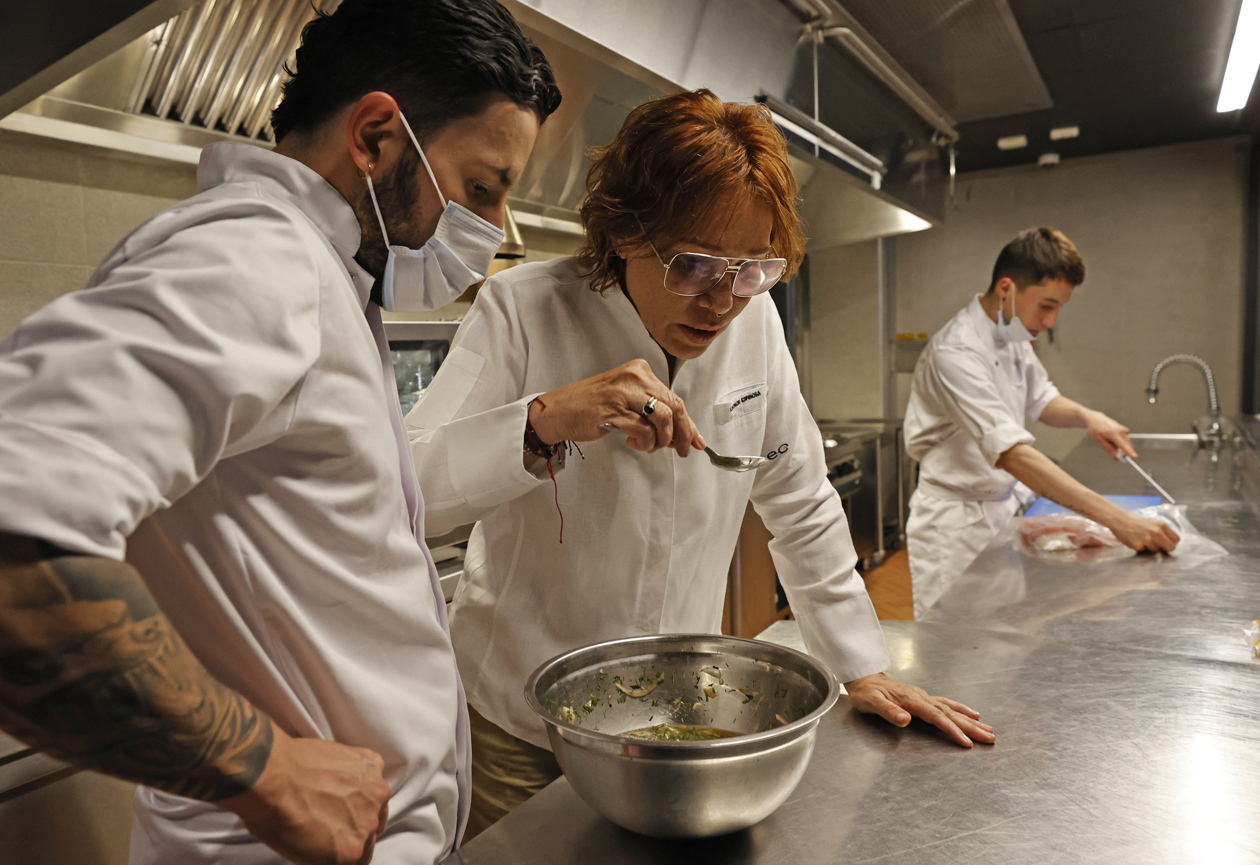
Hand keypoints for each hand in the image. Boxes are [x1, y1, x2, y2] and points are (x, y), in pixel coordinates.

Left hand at [220, 723, 390, 864]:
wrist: (268, 773)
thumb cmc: (273, 815)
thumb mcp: (302, 854)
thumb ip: (329, 856)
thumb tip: (334, 850)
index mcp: (351, 853)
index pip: (361, 858)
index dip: (348, 847)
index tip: (338, 838)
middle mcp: (369, 824)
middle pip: (371, 828)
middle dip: (355, 823)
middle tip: (333, 812)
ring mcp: (374, 791)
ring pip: (376, 800)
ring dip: (361, 797)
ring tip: (335, 789)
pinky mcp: (372, 763)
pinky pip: (373, 770)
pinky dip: (359, 771)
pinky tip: (338, 769)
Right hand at [529, 359, 703, 455]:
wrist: (558, 410)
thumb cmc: (591, 406)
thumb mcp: (627, 401)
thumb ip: (652, 412)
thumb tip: (680, 433)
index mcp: (639, 371)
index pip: (673, 397)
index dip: (689, 423)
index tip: (696, 440)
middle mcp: (634, 377)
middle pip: (673, 407)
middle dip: (682, 434)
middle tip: (682, 450)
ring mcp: (623, 393)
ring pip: (662, 419)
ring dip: (660, 440)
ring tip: (649, 446)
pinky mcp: (613, 410)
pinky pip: (643, 431)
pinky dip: (644, 443)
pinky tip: (634, 443)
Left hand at [843, 673, 994, 747]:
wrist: (864, 678)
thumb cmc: (867, 693)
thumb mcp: (871, 703)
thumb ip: (888, 711)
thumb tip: (905, 719)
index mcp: (912, 700)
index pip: (937, 717)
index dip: (952, 730)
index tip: (967, 742)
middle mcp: (922, 697)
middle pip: (951, 713)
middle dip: (971, 727)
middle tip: (990, 738)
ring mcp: (925, 697)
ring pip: (953, 709)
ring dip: (971, 720)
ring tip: (990, 730)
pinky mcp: (924, 698)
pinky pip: (948, 704)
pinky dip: (962, 709)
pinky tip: (973, 714)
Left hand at [1084, 410, 1135, 459]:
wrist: (1096, 419)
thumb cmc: (1096, 428)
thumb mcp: (1099, 440)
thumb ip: (1109, 448)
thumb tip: (1116, 456)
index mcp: (1114, 433)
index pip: (1123, 445)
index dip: (1129, 451)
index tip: (1134, 456)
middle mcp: (1121, 431)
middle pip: (1127, 445)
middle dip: (1122, 452)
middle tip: (1115, 456)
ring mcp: (1124, 429)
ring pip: (1125, 443)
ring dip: (1119, 447)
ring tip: (1109, 443)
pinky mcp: (1125, 430)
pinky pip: (1124, 440)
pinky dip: (1120, 442)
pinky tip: (1112, 440)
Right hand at [1109, 512, 1178, 552]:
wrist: (1119, 519)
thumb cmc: (1136, 522)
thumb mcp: (1153, 523)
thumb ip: (1162, 532)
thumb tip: (1169, 544)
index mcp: (1162, 525)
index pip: (1176, 540)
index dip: (1171, 543)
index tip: (1166, 543)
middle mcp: (1156, 532)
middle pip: (1171, 548)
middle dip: (1165, 549)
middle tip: (1157, 546)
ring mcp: (1147, 539)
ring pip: (1157, 551)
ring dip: (1151, 548)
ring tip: (1142, 540)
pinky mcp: (1138, 546)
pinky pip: (1144, 551)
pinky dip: (1141, 548)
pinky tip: (1136, 541)